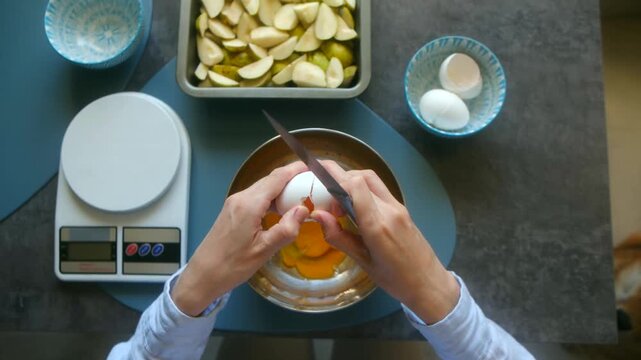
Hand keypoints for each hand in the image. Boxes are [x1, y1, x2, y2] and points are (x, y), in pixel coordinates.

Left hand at [172, 162, 309, 315]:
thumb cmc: (232, 266)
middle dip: (292, 178)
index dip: (296, 170)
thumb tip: (304, 210)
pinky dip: (272, 198)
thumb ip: (286, 229)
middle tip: (313, 183)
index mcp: (249, 205)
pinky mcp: (232, 210)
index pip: (277, 178)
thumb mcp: (264, 250)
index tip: (313, 168)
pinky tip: (282, 209)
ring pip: (263, 187)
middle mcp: (241, 198)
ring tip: (302, 195)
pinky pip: (256, 197)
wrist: (203, 275)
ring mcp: (235, 203)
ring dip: (282, 188)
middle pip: (270, 179)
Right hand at [311, 161, 459, 323]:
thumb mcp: (363, 262)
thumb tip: (317, 215)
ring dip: (351, 181)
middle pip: (361, 177)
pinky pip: (379, 189)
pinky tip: (355, 207)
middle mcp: (389, 210)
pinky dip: (362, 189)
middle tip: (328, 203)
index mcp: (377, 225)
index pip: (355, 185)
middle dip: (338, 182)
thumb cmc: (396, 280)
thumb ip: (339, 237)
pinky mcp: (402, 208)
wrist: (430, 283)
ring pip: (371, 178)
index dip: (334, 182)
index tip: (322, 200)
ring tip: (340, 204)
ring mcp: (398, 206)